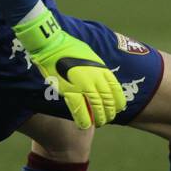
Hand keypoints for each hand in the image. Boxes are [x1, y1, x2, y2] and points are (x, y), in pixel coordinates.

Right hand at [14, 8, 126, 129]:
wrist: (52, 45)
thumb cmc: (69, 48)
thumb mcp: (90, 57)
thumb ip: (96, 69)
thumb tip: (99, 78)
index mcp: (102, 69)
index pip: (116, 89)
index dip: (119, 102)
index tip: (118, 108)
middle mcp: (96, 78)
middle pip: (108, 100)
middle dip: (109, 113)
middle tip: (107, 119)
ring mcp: (83, 84)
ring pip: (96, 106)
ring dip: (99, 118)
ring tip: (99, 123)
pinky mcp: (70, 90)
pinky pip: (80, 109)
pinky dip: (84, 119)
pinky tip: (85, 126)